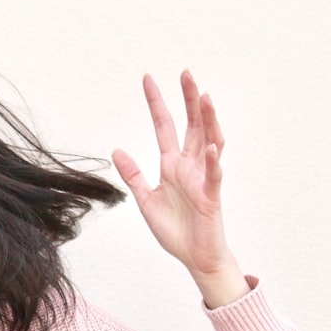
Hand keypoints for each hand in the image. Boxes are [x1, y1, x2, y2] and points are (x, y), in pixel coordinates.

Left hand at [112, 71, 248, 307]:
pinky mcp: (211, 196)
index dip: (157, 104)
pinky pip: (214, 175)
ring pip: (209, 141)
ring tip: (204, 97)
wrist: (194, 257)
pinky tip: (210, 146)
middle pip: (191, 125)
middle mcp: (189, 166)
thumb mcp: (145, 200)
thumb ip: (133, 175)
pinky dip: (212, 160)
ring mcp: (202, 179)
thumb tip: (116, 150)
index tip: (148, 79)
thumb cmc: (175, 230)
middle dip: (188, 100)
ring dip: (208, 120)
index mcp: (172, 165)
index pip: (164, 127)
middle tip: (185, 73)